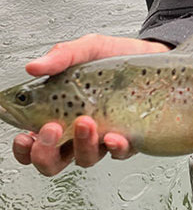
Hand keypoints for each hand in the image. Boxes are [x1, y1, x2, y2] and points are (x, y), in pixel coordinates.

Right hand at [12, 33, 165, 175]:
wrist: (152, 54)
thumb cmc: (116, 55)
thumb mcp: (88, 48)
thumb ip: (62, 56)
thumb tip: (34, 67)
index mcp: (61, 112)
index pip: (33, 142)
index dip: (24, 148)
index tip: (24, 135)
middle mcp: (79, 130)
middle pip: (53, 161)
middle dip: (46, 153)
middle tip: (52, 129)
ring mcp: (104, 135)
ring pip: (86, 159)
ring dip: (82, 145)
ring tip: (86, 122)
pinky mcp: (130, 137)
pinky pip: (120, 153)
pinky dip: (115, 148)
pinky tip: (113, 136)